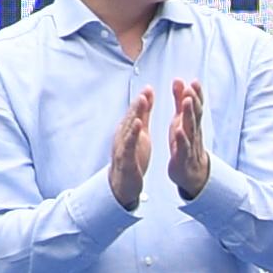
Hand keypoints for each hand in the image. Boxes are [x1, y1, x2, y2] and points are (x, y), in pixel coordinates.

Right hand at [106, 86, 158, 211]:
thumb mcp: (141, 134)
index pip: (135, 113)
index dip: (142, 100)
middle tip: (146, 91)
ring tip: (142, 102)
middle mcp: (123, 136)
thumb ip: (143, 115)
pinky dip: (133, 134)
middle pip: (131, 117)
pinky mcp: (126, 159)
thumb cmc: (132, 158)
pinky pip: (129, 145)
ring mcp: (123, 147)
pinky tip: (138, 125)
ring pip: (129, 128)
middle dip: (138, 104)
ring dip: (135, 114)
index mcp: (128, 130)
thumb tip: (146, 96)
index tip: (149, 88)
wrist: (123, 184)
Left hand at [163, 77, 213, 205]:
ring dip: (189, 114)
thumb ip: (179, 100)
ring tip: (186, 102)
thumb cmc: (184, 142)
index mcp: (191, 122)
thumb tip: (179, 80)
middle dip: (194, 101)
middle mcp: (192, 131)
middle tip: (191, 89)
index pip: (196, 106)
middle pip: (195, 114)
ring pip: (191, 128)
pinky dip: (181, 139)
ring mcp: (189, 144)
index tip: (195, 82)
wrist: (191, 171)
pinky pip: (183, 147)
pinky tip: (178, 131)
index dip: (196, 95)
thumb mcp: (181, 119)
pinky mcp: (183, 157)